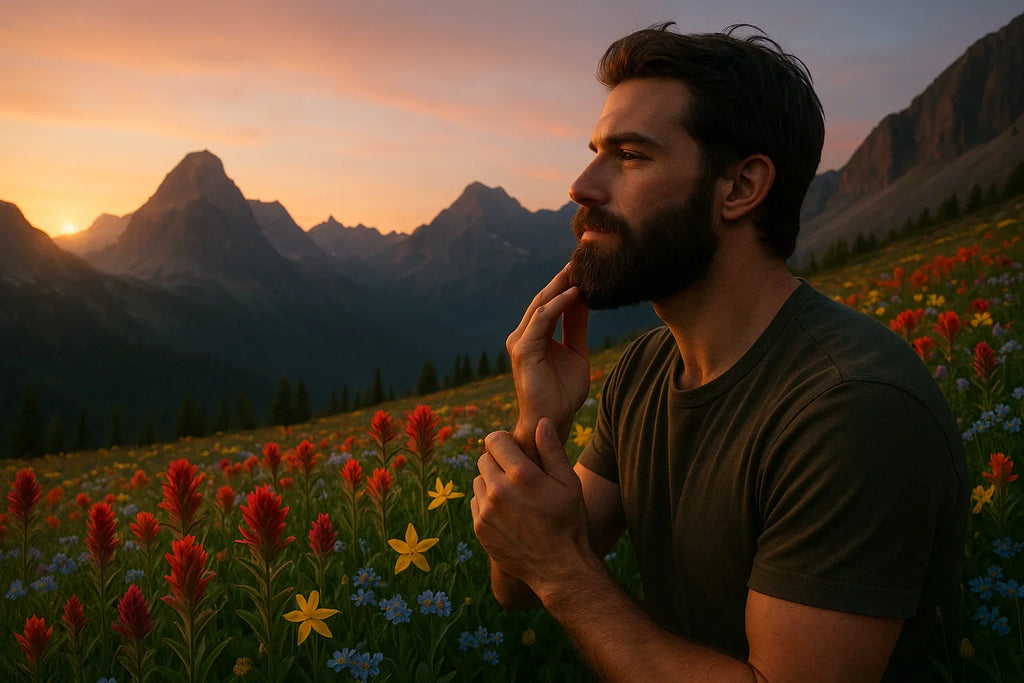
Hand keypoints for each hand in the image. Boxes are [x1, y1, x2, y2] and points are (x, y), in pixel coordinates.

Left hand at [471, 419, 590, 593]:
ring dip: (491, 482)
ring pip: (478, 480)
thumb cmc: (569, 521)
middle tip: (518, 476)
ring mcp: (486, 511)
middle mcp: (499, 491)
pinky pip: (476, 502)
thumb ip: (552, 450)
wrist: (558, 567)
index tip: (516, 451)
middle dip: (499, 461)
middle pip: (484, 458)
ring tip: (514, 496)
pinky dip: (487, 502)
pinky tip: (508, 513)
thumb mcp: (569, 483)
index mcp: (521, 475)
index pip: (494, 439)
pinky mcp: (479, 528)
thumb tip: (540, 422)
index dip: (505, 441)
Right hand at [506, 263, 589, 455]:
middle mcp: (523, 334)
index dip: (565, 284)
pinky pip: (541, 319)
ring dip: (560, 285)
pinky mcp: (522, 349)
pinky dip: (558, 304)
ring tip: (580, 270)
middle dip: (562, 278)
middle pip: (543, 298)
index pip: (549, 302)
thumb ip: (576, 327)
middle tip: (582, 259)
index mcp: (534, 335)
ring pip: (541, 304)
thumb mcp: (577, 352)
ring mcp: (520, 341)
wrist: (552, 420)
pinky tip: (575, 294)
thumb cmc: (563, 392)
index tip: (585, 268)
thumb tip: (584, 299)